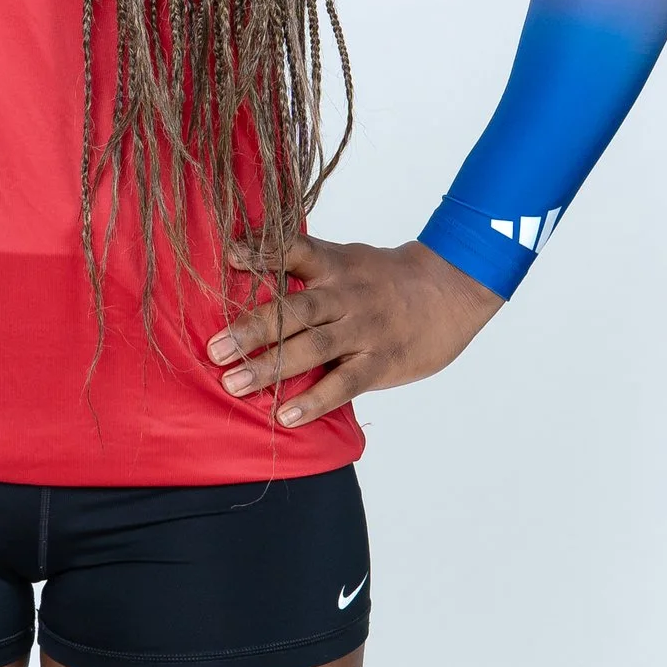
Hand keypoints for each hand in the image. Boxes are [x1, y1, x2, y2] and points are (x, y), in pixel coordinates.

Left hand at [208, 236, 501, 424]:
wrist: (452, 291)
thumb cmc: (385, 280)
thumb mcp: (348, 260)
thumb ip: (305, 268)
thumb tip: (245, 273)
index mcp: (335, 265)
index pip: (296, 251)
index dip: (264, 252)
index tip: (230, 255)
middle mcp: (347, 295)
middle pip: (296, 309)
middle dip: (253, 329)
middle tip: (214, 349)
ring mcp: (365, 329)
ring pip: (314, 347)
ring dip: (271, 367)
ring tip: (235, 385)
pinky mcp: (382, 361)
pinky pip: (345, 383)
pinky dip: (314, 400)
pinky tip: (286, 415)